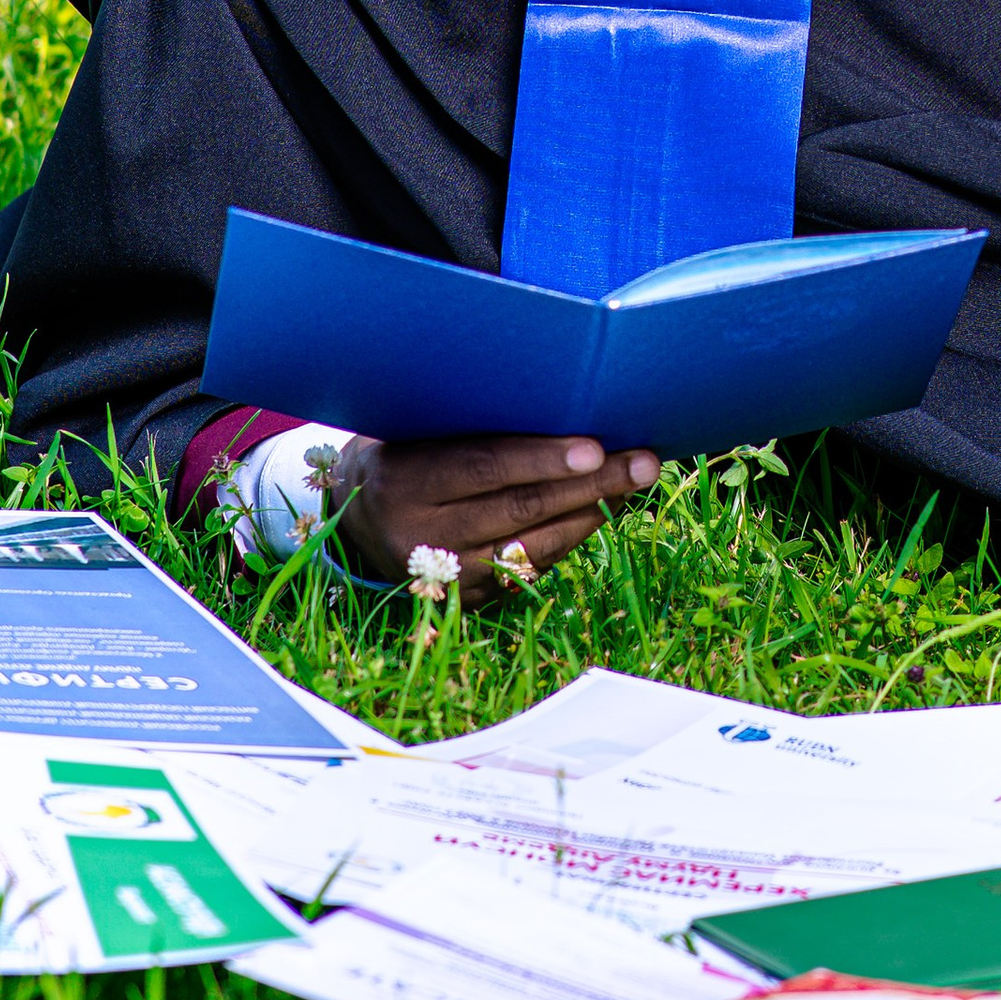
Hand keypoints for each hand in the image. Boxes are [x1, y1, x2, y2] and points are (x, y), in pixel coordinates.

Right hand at [322, 429, 659, 588]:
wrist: (356, 522)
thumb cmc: (405, 451)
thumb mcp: (418, 430)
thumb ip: (471, 423)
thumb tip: (561, 399)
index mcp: (402, 479)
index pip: (482, 466)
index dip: (540, 458)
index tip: (594, 446)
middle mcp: (418, 535)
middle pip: (518, 508)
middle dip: (590, 484)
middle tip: (644, 462)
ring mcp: (442, 576)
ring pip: (531, 546)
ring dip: (591, 514)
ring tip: (636, 484)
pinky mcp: (464, 600)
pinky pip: (528, 571)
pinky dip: (569, 540)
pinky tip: (601, 512)